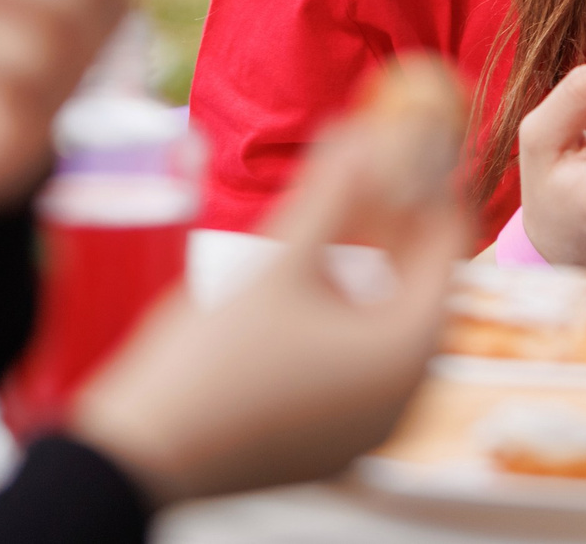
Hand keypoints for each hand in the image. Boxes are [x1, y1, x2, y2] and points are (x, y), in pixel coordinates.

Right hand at [70, 114, 468, 504]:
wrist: (139, 455)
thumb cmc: (208, 365)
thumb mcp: (277, 264)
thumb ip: (329, 192)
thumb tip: (362, 131)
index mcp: (403, 356)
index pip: (446, 251)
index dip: (433, 189)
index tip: (417, 143)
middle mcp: (401, 401)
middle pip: (419, 291)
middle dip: (399, 228)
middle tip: (378, 172)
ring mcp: (366, 430)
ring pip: (386, 330)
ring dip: (372, 272)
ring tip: (341, 219)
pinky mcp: (329, 443)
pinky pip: (359, 367)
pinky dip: (348, 318)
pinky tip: (312, 285)